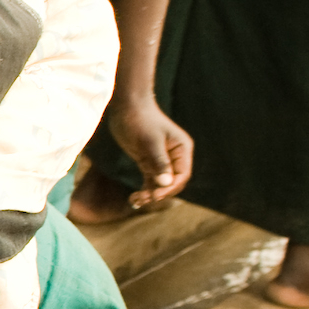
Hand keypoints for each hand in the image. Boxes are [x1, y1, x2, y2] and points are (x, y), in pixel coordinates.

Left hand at [105, 91, 193, 207]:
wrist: (127, 107)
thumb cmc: (140, 120)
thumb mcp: (150, 142)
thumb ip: (159, 162)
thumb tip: (166, 183)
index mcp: (182, 149)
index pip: (182, 175)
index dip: (170, 188)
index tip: (155, 195)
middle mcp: (174, 156)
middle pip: (172, 182)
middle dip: (159, 192)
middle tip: (142, 199)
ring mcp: (161, 160)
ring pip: (160, 184)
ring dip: (150, 194)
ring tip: (135, 201)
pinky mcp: (148, 161)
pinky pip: (150, 180)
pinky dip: (144, 189)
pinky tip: (134, 198)